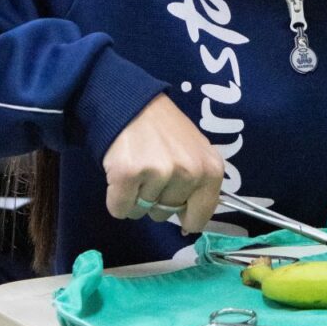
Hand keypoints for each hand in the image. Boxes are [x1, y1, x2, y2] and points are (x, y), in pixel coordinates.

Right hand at [101, 94, 224, 232]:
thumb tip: (191, 223)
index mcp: (210, 169)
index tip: (177, 209)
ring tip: (137, 167)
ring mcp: (160, 172)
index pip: (200, 215)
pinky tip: (121, 174)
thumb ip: (200, 183)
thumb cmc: (165, 130)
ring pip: (141, 212)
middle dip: (155, 200)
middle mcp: (189, 172)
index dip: (185, 217)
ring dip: (134, 197)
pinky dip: (116, 198)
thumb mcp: (196, 152)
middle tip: (151, 171)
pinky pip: (119, 209)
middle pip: (165, 214)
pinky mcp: (129, 174)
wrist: (131, 103)